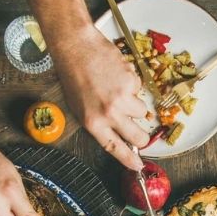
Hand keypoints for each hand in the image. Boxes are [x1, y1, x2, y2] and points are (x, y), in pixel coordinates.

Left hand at [52, 26, 148, 170]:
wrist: (77, 48)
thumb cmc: (74, 78)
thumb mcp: (79, 109)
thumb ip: (99, 124)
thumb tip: (116, 136)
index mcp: (93, 123)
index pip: (115, 148)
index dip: (129, 160)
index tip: (138, 166)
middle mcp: (109, 113)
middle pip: (137, 136)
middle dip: (142, 137)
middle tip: (140, 132)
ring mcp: (122, 97)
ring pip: (141, 112)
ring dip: (134, 105)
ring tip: (117, 92)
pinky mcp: (131, 82)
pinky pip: (139, 90)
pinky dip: (131, 85)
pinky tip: (116, 77)